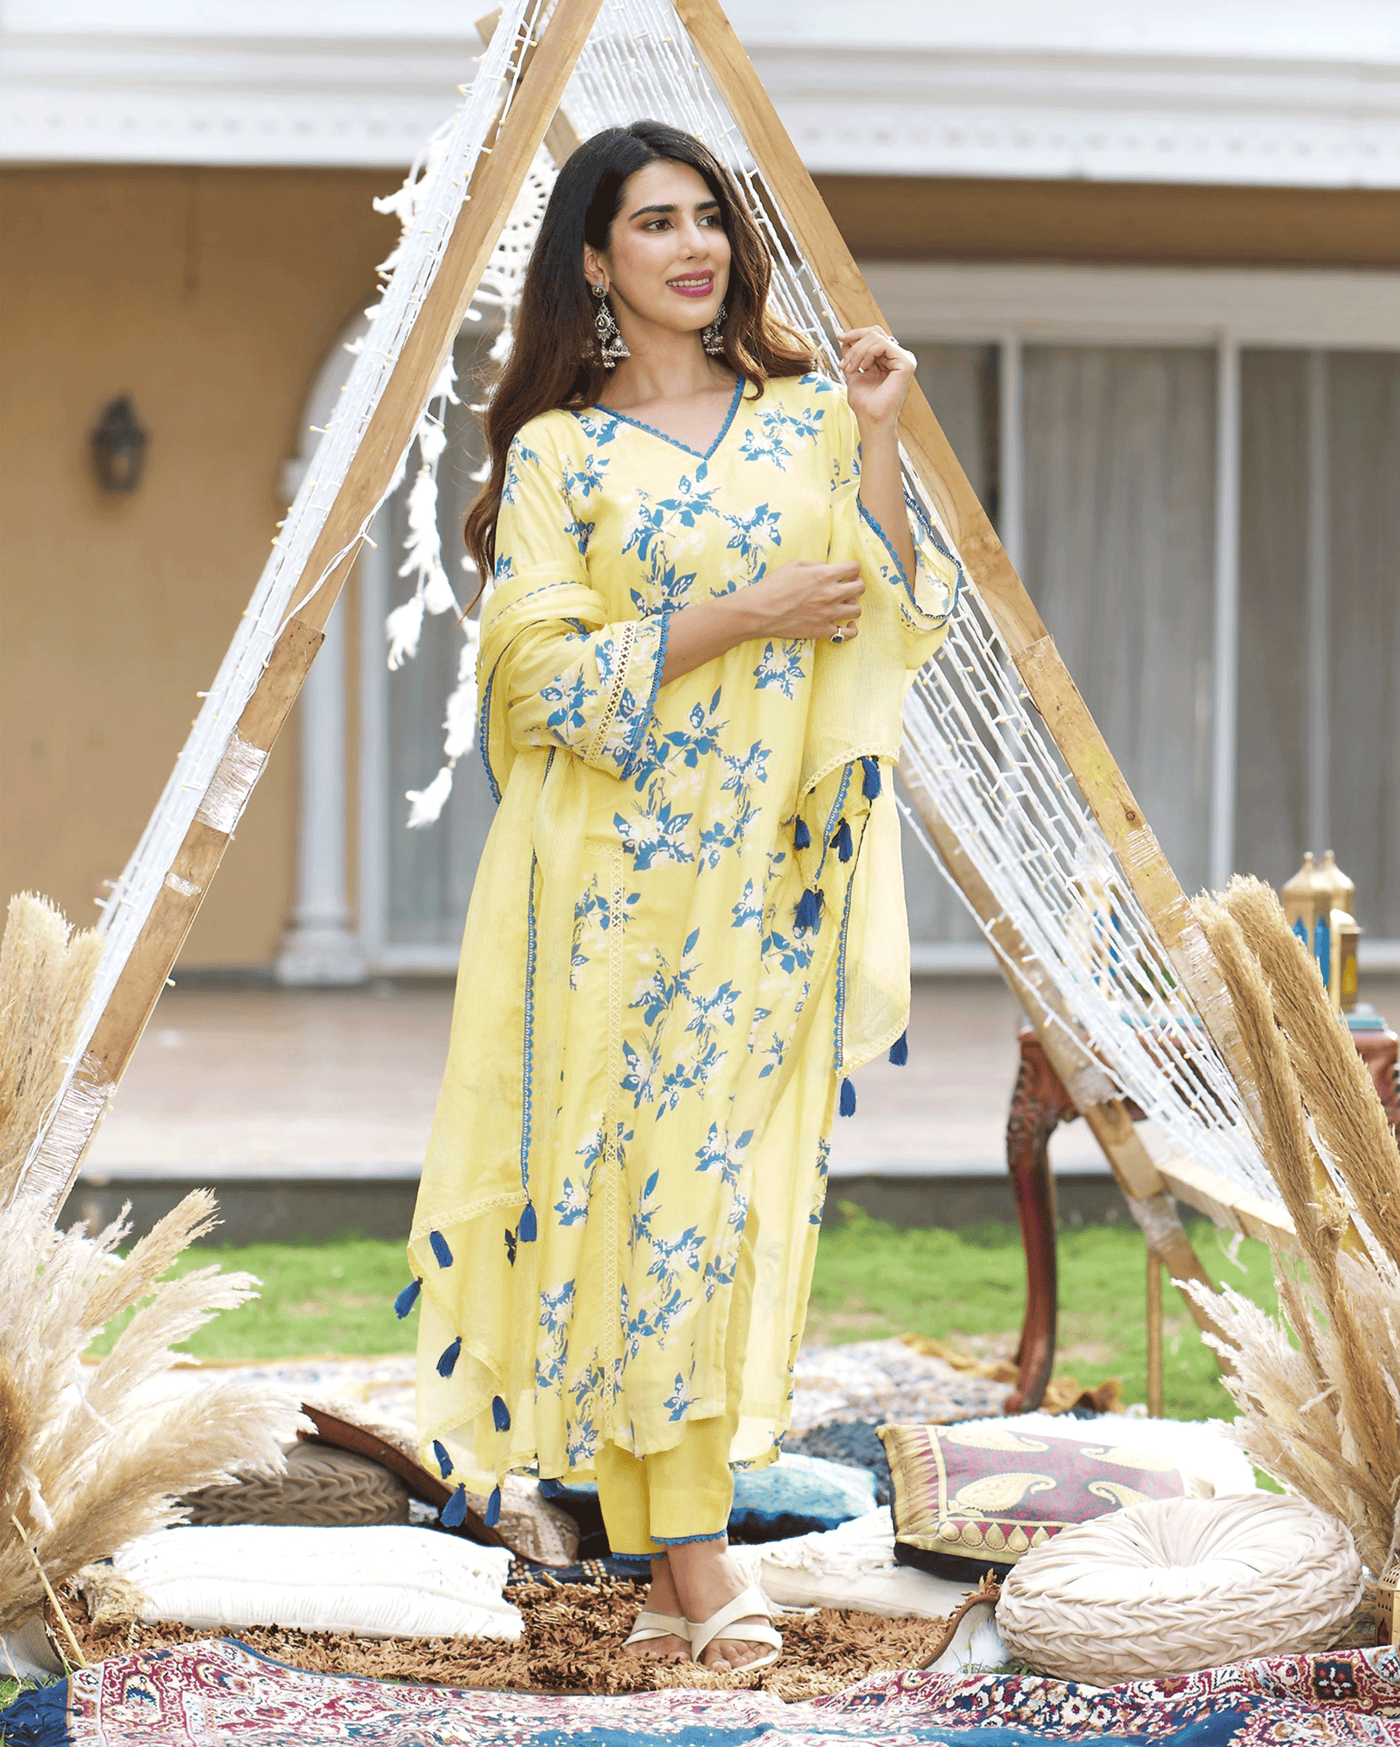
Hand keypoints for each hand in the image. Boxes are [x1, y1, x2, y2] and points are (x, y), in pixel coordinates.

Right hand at [743, 559, 863, 642]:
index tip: (847, 571)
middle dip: (855, 585)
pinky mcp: (822, 631)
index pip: (854, 568)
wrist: (759, 611)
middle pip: (860, 588)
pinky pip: (847, 633)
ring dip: (852, 605)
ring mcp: (828, 614)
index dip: (852, 569)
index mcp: (824, 575)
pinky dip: (850, 628)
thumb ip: (816, 566)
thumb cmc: (773, 586)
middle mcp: (830, 594)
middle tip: (846, 587)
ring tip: (842, 604)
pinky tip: (846, 623)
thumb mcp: (794, 565)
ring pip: (857, 610)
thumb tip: (829, 569)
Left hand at [838, 326, 916, 430]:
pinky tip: (865, 366)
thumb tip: (844, 340)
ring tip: (851, 368)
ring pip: (877, 337)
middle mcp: (898, 358)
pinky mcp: (906, 363)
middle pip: (875, 333)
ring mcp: (904, 359)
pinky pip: (883, 344)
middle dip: (855, 342)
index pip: (874, 336)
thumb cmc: (865, 405)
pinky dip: (868, 352)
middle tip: (844, 361)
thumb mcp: (853, 373)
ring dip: (858, 351)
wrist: (871, 420)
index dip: (856, 334)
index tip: (840, 337)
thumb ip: (851, 356)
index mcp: (888, 360)